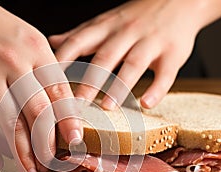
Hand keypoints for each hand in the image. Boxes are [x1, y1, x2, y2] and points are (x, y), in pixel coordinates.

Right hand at [0, 0, 81, 171]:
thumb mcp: (24, 35)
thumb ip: (41, 66)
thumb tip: (58, 102)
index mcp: (35, 48)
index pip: (58, 91)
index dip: (69, 120)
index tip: (75, 141)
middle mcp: (12, 62)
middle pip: (37, 113)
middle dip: (47, 144)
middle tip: (53, 164)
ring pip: (9, 125)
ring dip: (21, 155)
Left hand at [49, 0, 220, 108]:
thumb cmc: (137, 15)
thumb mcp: (105, 21)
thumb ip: (79, 35)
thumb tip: (51, 43)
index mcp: (106, 28)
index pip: (79, 43)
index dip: (62, 61)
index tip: (47, 82)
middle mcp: (126, 34)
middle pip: (105, 57)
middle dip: (89, 81)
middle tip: (75, 104)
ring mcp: (150, 43)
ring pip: (133, 64)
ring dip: (120, 86)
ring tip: (108, 107)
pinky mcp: (173, 54)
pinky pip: (166, 73)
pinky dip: (157, 89)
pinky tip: (146, 104)